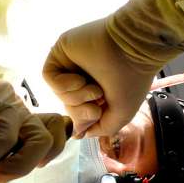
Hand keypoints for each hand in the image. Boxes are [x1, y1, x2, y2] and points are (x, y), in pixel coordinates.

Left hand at [43, 18, 155, 136]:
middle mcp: (84, 76)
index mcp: (98, 89)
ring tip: (94, 89)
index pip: (78, 113)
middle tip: (96, 106)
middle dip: (79, 112)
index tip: (97, 114)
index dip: (84, 120)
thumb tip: (78, 134)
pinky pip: (49, 77)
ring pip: (59, 94)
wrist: (135, 48)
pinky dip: (64, 85)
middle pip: (67, 106)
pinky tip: (80, 80)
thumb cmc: (131, 79)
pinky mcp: (60, 51)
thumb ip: (100, 128)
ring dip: (76, 97)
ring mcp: (71, 64)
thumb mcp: (120, 115)